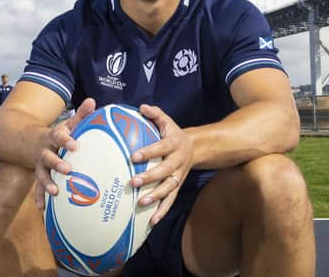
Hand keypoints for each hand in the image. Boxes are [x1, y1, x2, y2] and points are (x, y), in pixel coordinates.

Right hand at [34, 97, 95, 208]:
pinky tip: (43, 209)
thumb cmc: (59, 134)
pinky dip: (39, 197)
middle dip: (57, 163)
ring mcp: (40, 165)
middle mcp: (45, 151)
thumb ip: (81, 114)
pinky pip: (37, 188)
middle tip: (68, 169)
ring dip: (47, 183)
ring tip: (55, 191)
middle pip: (49, 157)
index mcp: (53, 137)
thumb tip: (93, 101)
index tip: (75, 145)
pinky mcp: (39, 176)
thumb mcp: (69, 123)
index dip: (66, 140)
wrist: (31, 141)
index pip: (59, 137)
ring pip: (42, 174)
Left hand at [130, 104, 192, 225]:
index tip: (133, 156)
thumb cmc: (173, 133)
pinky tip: (151, 221)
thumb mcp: (166, 121)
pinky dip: (162, 211)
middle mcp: (178, 161)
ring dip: (156, 197)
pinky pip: (171, 200)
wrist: (195, 148)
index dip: (149, 152)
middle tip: (133, 182)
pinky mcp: (177, 186)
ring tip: (141, 203)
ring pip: (169, 188)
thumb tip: (141, 107)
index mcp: (174, 143)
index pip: (161, 147)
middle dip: (150, 177)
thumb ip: (155, 114)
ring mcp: (179, 176)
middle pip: (165, 171)